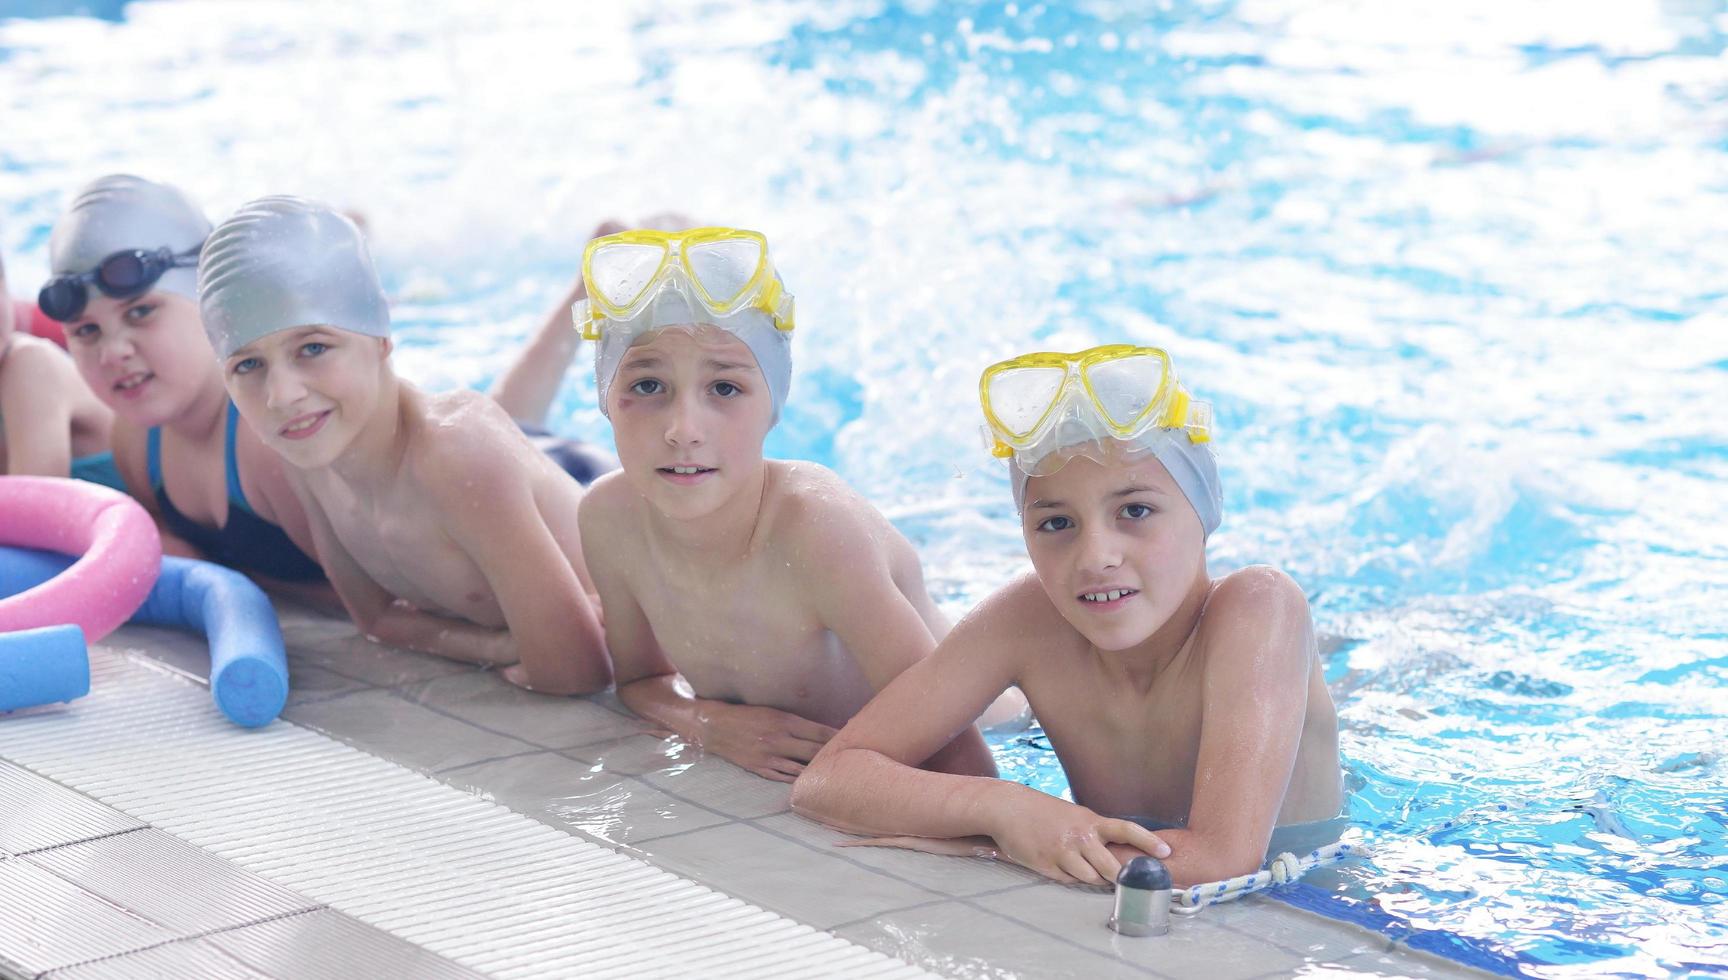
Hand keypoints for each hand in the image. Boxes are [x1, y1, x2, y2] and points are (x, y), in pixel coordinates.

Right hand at [697, 703, 837, 782]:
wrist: (716, 727)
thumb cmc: (747, 716)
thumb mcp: (773, 712)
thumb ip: (795, 723)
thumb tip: (821, 731)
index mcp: (784, 721)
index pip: (819, 731)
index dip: (838, 736)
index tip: (853, 738)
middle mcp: (779, 739)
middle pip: (814, 750)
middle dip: (833, 754)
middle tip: (851, 759)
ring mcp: (769, 757)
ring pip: (802, 767)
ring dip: (818, 771)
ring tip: (836, 775)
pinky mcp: (760, 769)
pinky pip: (785, 777)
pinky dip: (799, 780)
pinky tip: (811, 783)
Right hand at [988, 791, 1170, 885]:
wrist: (1008, 808)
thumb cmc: (1043, 812)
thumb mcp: (1074, 815)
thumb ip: (1095, 833)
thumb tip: (1117, 853)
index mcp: (1090, 821)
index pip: (1126, 829)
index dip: (1148, 841)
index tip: (1165, 852)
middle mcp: (1080, 837)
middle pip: (1111, 867)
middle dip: (1120, 878)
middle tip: (1126, 882)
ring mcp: (1063, 852)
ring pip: (1090, 878)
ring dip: (1092, 878)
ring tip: (1082, 867)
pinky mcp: (1047, 866)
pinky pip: (1068, 881)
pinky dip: (1069, 877)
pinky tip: (1060, 865)